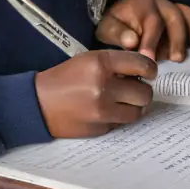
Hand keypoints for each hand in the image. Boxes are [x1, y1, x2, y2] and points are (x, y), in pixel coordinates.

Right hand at [35, 50, 156, 137]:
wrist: (39, 103)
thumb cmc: (64, 77)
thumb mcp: (88, 59)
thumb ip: (115, 63)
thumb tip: (143, 72)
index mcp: (101, 63)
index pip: (142, 64)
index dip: (150, 70)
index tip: (149, 73)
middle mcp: (104, 87)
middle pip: (144, 93)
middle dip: (143, 91)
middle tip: (135, 89)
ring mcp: (102, 111)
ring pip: (137, 111)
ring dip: (134, 106)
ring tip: (124, 101)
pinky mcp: (99, 129)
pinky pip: (121, 123)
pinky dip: (119, 117)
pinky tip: (107, 111)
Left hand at [96, 0, 189, 61]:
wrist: (118, 16)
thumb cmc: (113, 24)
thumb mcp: (107, 27)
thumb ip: (118, 33)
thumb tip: (132, 41)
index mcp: (142, 0)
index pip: (152, 21)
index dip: (152, 41)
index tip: (149, 59)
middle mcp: (160, 0)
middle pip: (174, 16)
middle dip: (176, 38)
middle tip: (176, 59)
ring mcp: (172, 6)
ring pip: (187, 15)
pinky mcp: (179, 15)